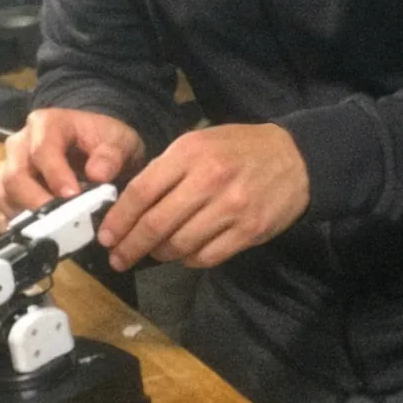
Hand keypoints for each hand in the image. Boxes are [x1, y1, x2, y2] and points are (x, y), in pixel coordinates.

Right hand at [0, 108, 144, 218]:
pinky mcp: (7, 191)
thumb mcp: (118, 140)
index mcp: (46, 124)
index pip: (42, 149)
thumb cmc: (104, 141)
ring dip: (23, 215)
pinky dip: (15, 224)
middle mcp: (20, 144)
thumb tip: (98, 174)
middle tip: (59, 222)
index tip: (72, 196)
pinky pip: (1, 209)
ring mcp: (9, 167)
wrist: (95, 145)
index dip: (55, 174)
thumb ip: (112, 154)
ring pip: (2, 193)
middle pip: (15, 175)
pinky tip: (34, 236)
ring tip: (50, 230)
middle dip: (35, 202)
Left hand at [97, 123, 309, 271]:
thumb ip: (167, 169)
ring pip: (180, 245)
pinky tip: (185, 254)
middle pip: (157, 223)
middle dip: (131, 246)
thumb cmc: (239, 149)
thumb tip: (129, 204)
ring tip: (153, 253)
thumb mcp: (200, 142)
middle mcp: (209, 180)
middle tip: (118, 259)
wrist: (296, 159)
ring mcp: (231, 208)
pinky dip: (189, 259)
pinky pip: (206, 256)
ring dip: (160, 254)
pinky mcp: (249, 231)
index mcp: (191, 153)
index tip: (107, 236)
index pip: (142, 192)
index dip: (120, 219)